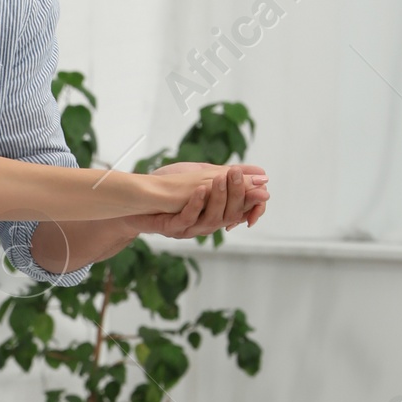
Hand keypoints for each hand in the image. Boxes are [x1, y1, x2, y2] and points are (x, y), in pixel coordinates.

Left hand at [143, 161, 267, 238]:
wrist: (137, 201)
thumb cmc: (171, 188)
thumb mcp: (204, 177)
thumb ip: (229, 176)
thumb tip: (263, 176)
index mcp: (217, 213)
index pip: (243, 213)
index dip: (255, 204)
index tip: (263, 188)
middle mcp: (206, 224)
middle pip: (230, 215)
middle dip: (236, 193)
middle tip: (237, 173)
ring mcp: (189, 228)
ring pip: (211, 219)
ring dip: (217, 198)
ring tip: (219, 179)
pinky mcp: (171, 228)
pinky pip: (187, 219)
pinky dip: (195, 204)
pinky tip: (199, 190)